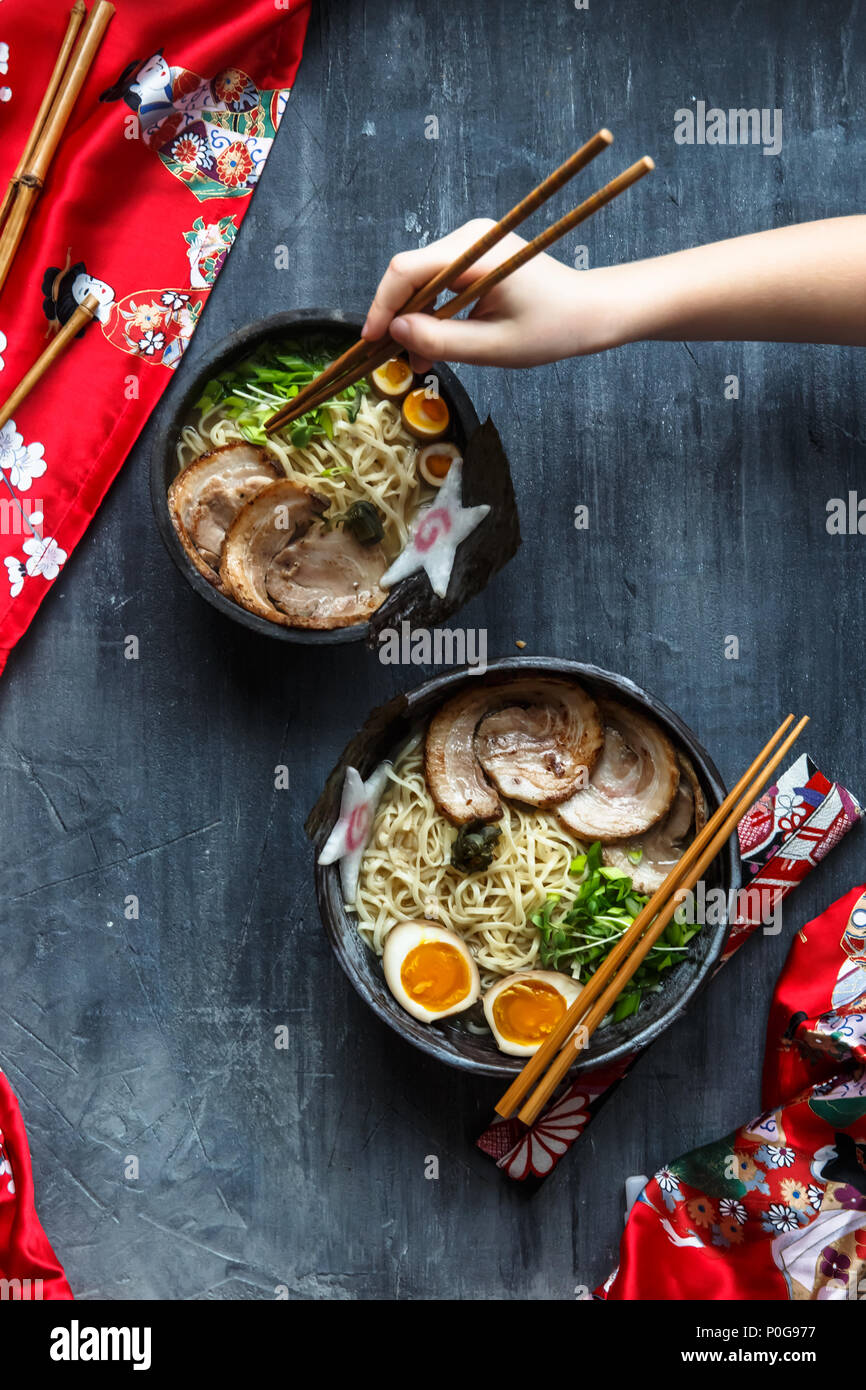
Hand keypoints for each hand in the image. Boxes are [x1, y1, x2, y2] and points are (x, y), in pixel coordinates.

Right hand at [362, 219, 627, 371]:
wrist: (590, 311)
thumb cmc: (552, 328)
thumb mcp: (494, 347)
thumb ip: (442, 340)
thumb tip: (396, 333)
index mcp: (475, 251)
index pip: (406, 269)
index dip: (382, 306)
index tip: (371, 341)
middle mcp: (468, 237)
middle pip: (408, 273)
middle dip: (398, 318)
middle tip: (399, 360)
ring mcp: (470, 243)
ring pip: (420, 280)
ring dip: (414, 320)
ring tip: (421, 360)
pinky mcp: (473, 255)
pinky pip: (437, 282)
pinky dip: (431, 313)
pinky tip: (435, 342)